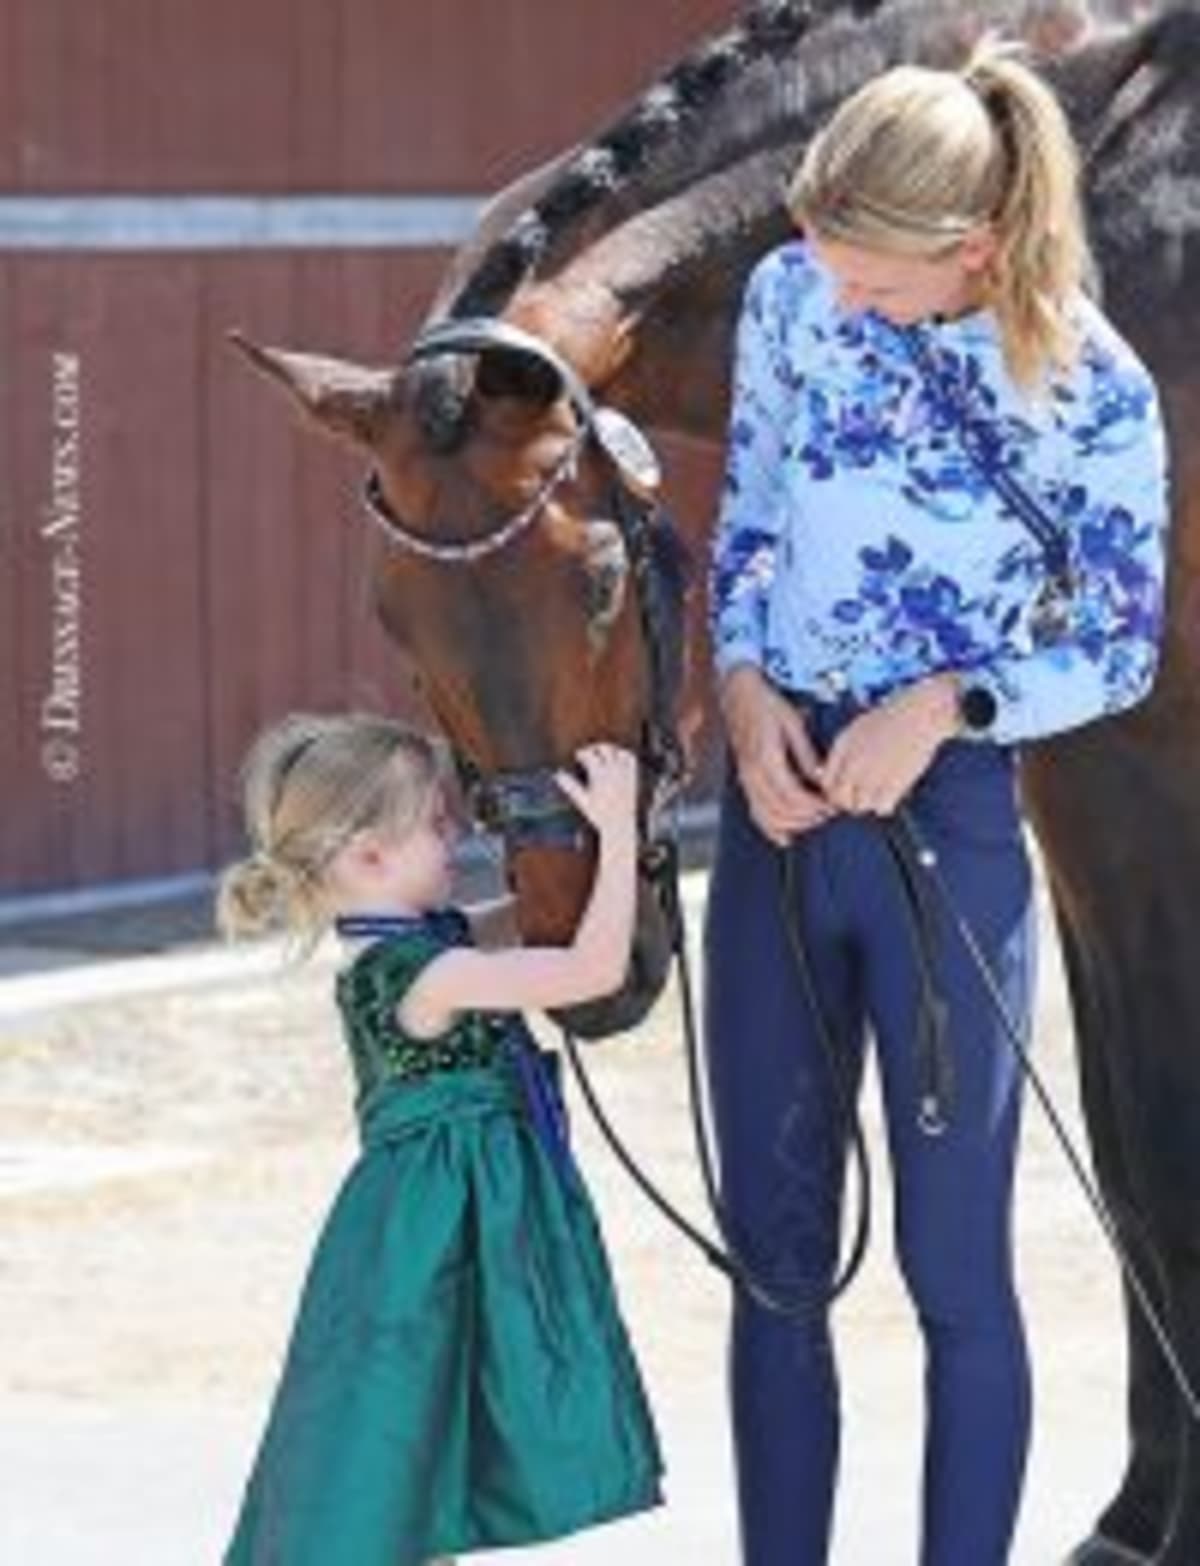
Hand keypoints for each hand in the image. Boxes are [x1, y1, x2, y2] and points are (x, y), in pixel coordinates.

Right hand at [555, 744, 638, 839]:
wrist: (620, 824)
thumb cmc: (599, 814)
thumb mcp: (582, 801)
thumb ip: (570, 786)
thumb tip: (558, 774)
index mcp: (599, 775)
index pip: (589, 755)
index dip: (582, 753)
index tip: (578, 756)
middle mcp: (613, 771)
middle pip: (604, 749)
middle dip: (595, 748)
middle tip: (589, 752)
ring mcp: (624, 773)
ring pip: (617, 751)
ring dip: (609, 750)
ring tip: (602, 754)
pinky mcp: (632, 777)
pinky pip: (630, 759)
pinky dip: (623, 754)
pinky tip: (617, 758)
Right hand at [720, 665, 834, 845]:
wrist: (738, 695)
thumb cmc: (765, 705)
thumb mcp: (793, 724)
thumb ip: (806, 754)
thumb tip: (821, 779)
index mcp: (766, 759)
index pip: (793, 796)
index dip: (815, 806)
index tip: (832, 805)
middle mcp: (753, 774)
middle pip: (781, 811)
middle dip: (808, 817)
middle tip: (828, 813)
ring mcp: (746, 779)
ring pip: (767, 816)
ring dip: (793, 824)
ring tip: (814, 820)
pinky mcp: (744, 780)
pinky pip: (755, 812)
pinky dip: (770, 828)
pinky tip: (785, 837)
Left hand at [818, 675, 958, 815]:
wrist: (921, 714)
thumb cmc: (891, 720)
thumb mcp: (856, 728)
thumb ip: (839, 752)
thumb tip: (821, 776)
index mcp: (843, 746)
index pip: (826, 782)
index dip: (835, 791)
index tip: (847, 790)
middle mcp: (854, 761)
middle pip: (840, 799)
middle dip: (849, 802)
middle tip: (862, 796)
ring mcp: (873, 773)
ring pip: (860, 806)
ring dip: (869, 803)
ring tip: (880, 791)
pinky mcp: (894, 783)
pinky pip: (882, 809)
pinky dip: (886, 805)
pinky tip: (892, 793)